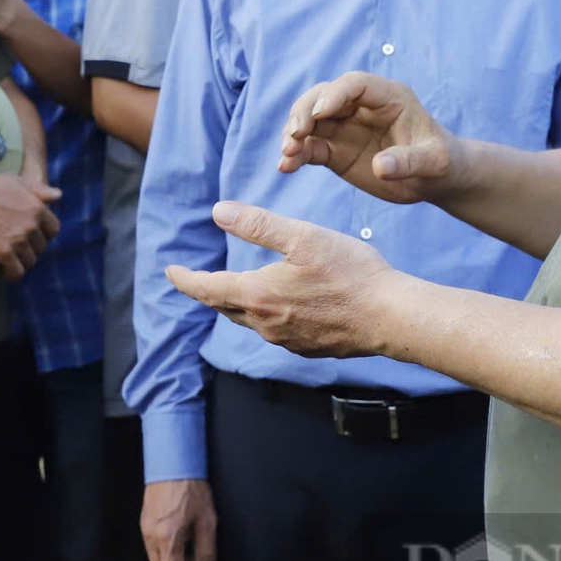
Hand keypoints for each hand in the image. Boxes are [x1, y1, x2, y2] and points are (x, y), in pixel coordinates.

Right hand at [0, 173, 60, 292]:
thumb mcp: (16, 182)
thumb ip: (38, 190)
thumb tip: (58, 195)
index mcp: (37, 208)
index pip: (53, 229)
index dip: (44, 234)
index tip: (34, 235)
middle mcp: (31, 225)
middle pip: (41, 246)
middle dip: (31, 247)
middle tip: (19, 247)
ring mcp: (19, 240)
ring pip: (30, 261)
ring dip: (22, 261)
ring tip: (12, 258)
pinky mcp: (4, 253)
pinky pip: (17, 271)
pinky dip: (12, 273)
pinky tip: (6, 270)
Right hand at [141, 479, 215, 560]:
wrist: (172, 462)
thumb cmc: (192, 489)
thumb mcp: (207, 521)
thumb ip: (207, 552)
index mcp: (167, 539)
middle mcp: (150, 538)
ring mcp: (145, 530)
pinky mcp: (145, 523)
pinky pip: (153, 549)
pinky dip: (167, 557)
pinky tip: (183, 548)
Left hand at [166, 201, 404, 359]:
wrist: (391, 317)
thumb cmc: (351, 272)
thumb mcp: (303, 237)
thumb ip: (257, 224)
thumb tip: (217, 212)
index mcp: (258, 295)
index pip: (206, 289)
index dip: (185, 279)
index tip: (170, 271)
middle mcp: (266, 324)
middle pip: (224, 307)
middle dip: (208, 292)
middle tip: (196, 279)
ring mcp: (287, 340)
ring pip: (249, 321)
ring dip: (236, 304)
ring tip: (234, 289)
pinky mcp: (307, 347)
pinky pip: (275, 331)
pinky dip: (265, 316)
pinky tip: (279, 305)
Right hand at [279, 72, 461, 206]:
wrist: (435, 179)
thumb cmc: (441, 162)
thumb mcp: (435, 162)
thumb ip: (409, 162)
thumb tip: (380, 167)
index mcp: (388, 97)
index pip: (355, 84)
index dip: (335, 94)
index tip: (321, 112)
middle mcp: (361, 107)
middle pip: (323, 96)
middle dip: (305, 111)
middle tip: (295, 133)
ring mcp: (345, 127)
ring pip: (310, 120)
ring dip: (294, 133)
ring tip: (287, 154)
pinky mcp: (335, 150)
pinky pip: (309, 147)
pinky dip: (295, 155)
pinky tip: (285, 167)